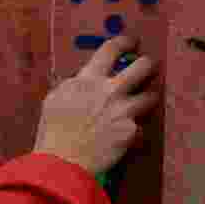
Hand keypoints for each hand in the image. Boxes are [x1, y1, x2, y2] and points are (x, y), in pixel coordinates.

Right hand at [32, 34, 158, 174]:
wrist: (63, 161)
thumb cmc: (53, 131)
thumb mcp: (55, 98)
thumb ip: (73, 86)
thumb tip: (81, 80)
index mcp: (88, 79)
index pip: (111, 50)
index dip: (124, 41)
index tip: (131, 42)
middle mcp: (110, 91)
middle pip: (142, 67)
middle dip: (149, 65)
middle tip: (149, 67)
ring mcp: (124, 112)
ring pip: (151, 97)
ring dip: (148, 98)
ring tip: (145, 102)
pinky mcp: (131, 133)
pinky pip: (142, 128)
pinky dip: (136, 131)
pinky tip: (128, 136)